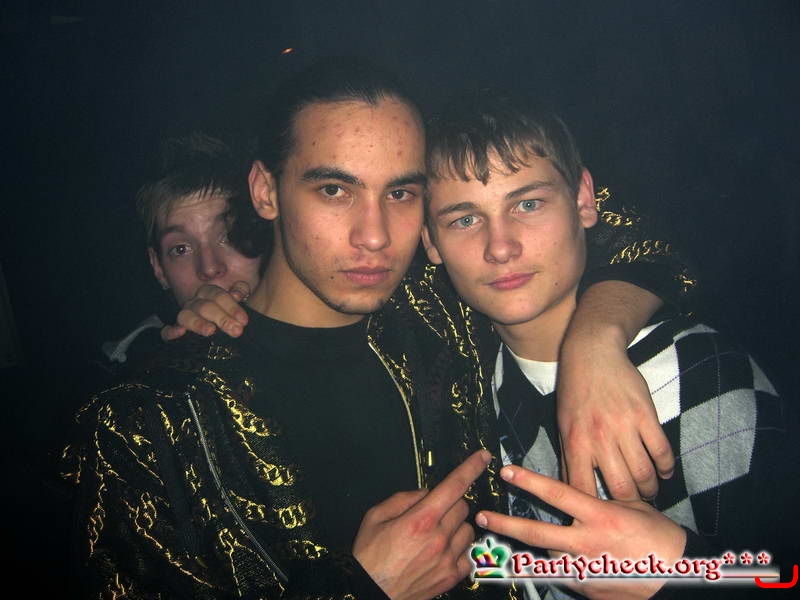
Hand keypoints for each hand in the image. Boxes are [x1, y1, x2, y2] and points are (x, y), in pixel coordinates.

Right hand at [161, 281, 250, 340]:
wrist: (229, 338)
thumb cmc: (235, 320)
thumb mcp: (242, 305)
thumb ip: (241, 292)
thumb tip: (237, 292)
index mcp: (210, 294)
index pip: (217, 295)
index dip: (231, 307)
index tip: (244, 321)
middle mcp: (195, 304)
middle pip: (204, 306)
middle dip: (221, 318)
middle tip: (236, 331)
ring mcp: (185, 319)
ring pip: (185, 316)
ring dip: (198, 323)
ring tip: (211, 332)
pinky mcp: (175, 335)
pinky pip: (166, 332)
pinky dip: (171, 332)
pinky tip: (180, 333)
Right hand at [353, 450, 490, 599]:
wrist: (371, 593)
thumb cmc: (369, 557)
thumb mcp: (374, 518)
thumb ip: (402, 499)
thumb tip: (424, 493)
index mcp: (420, 519)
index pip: (454, 486)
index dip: (471, 468)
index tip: (483, 457)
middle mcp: (439, 538)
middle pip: (463, 506)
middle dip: (450, 503)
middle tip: (432, 512)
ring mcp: (447, 559)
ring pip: (469, 528)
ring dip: (457, 526)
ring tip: (436, 534)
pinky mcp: (451, 577)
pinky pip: (468, 554)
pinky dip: (459, 549)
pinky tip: (443, 552)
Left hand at [476, 465, 685, 599]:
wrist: (678, 576)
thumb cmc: (657, 536)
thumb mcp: (630, 507)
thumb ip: (598, 501)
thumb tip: (572, 493)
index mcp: (599, 515)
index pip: (557, 494)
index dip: (529, 481)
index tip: (507, 471)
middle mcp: (587, 542)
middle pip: (536, 533)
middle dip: (504, 524)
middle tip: (481, 517)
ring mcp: (585, 569)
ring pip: (545, 558)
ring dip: (531, 550)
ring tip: (511, 543)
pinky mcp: (587, 590)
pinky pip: (562, 575)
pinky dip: (553, 567)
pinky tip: (552, 562)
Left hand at [557, 330, 673, 499]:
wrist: (592, 355)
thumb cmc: (574, 393)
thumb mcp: (563, 426)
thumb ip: (569, 458)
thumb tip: (571, 490)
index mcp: (576, 443)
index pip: (585, 490)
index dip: (595, 508)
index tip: (603, 514)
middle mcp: (600, 438)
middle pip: (621, 489)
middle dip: (630, 504)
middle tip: (634, 507)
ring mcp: (624, 427)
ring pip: (644, 474)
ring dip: (650, 489)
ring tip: (649, 492)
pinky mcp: (646, 415)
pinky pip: (662, 451)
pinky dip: (666, 468)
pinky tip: (664, 472)